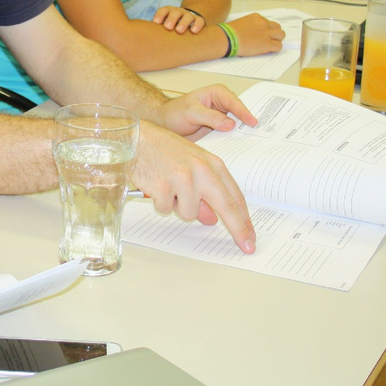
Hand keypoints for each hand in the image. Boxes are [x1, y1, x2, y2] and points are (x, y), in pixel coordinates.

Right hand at [131, 119, 256, 253]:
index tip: (250, 236)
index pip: (234, 196)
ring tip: (167, 186)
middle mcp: (201, 171)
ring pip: (190, 213)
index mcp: (212, 164)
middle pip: (226, 207)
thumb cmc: (162, 150)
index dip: (244, 219)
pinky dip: (161, 202)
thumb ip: (205, 191)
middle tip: (247, 247)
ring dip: (178, 207)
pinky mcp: (164, 187)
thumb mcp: (189, 166)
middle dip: (238, 230)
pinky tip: (155, 185)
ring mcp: (183, 179)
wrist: (135, 138)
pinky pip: (167, 209)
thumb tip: (212, 219)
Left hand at [152, 6, 203, 33]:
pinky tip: (194, 31)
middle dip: (171, 19)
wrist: (190, 18)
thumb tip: (143, 39)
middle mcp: (178, 12)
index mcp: (168, 12)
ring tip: (179, 30)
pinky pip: (199, 21)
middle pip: (175, 13)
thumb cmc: (172, 25)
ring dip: (183, 23)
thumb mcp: (164, 24)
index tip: (156, 22)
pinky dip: (197, 25)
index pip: (163, 11)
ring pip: (187, 17)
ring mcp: (189, 16)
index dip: (160, 15)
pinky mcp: (199, 20)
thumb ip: (156, 29)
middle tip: (167, 27)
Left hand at [159, 83, 256, 138]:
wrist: (165, 124)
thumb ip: (210, 117)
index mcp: (217, 93)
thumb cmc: (174, 113)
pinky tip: (242, 148)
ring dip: (244, 133)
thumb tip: (230, 124)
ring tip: (256, 143)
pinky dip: (236, 141)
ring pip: (238, 125)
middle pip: (240, 114)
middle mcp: (222, 105)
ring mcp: (222, 118)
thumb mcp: (190, 112)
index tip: (252, 122)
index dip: (244, 112)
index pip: (234, 102)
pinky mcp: (220, 131)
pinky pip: (231, 135)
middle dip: (248, 123)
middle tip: (261, 133)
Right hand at [228, 13, 283, 55]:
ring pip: (281, 35)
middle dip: (274, 33)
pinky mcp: (267, 44)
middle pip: (277, 27)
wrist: (226, 39)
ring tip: (269, 45)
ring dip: (277, 40)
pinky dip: (275, 49)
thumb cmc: (228, 33)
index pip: (267, 22)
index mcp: (256, 17)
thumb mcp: (240, 23)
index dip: (266, 30)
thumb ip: (250, 26)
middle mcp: (263, 23)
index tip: (261, 34)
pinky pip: (278, 46)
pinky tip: (268, 51)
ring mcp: (266, 33)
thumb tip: (252, 33)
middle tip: (268, 39)